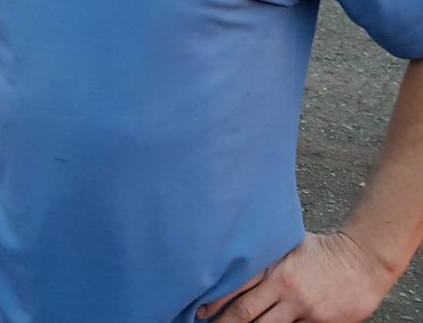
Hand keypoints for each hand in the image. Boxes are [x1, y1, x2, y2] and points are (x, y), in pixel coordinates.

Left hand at [197, 231, 394, 321]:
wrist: (362, 262)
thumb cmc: (322, 250)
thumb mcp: (288, 244)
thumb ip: (266, 255)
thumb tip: (236, 257)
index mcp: (272, 265)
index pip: (235, 285)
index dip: (215, 299)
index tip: (199, 309)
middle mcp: (282, 287)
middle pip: (244, 312)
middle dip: (223, 322)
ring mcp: (300, 308)